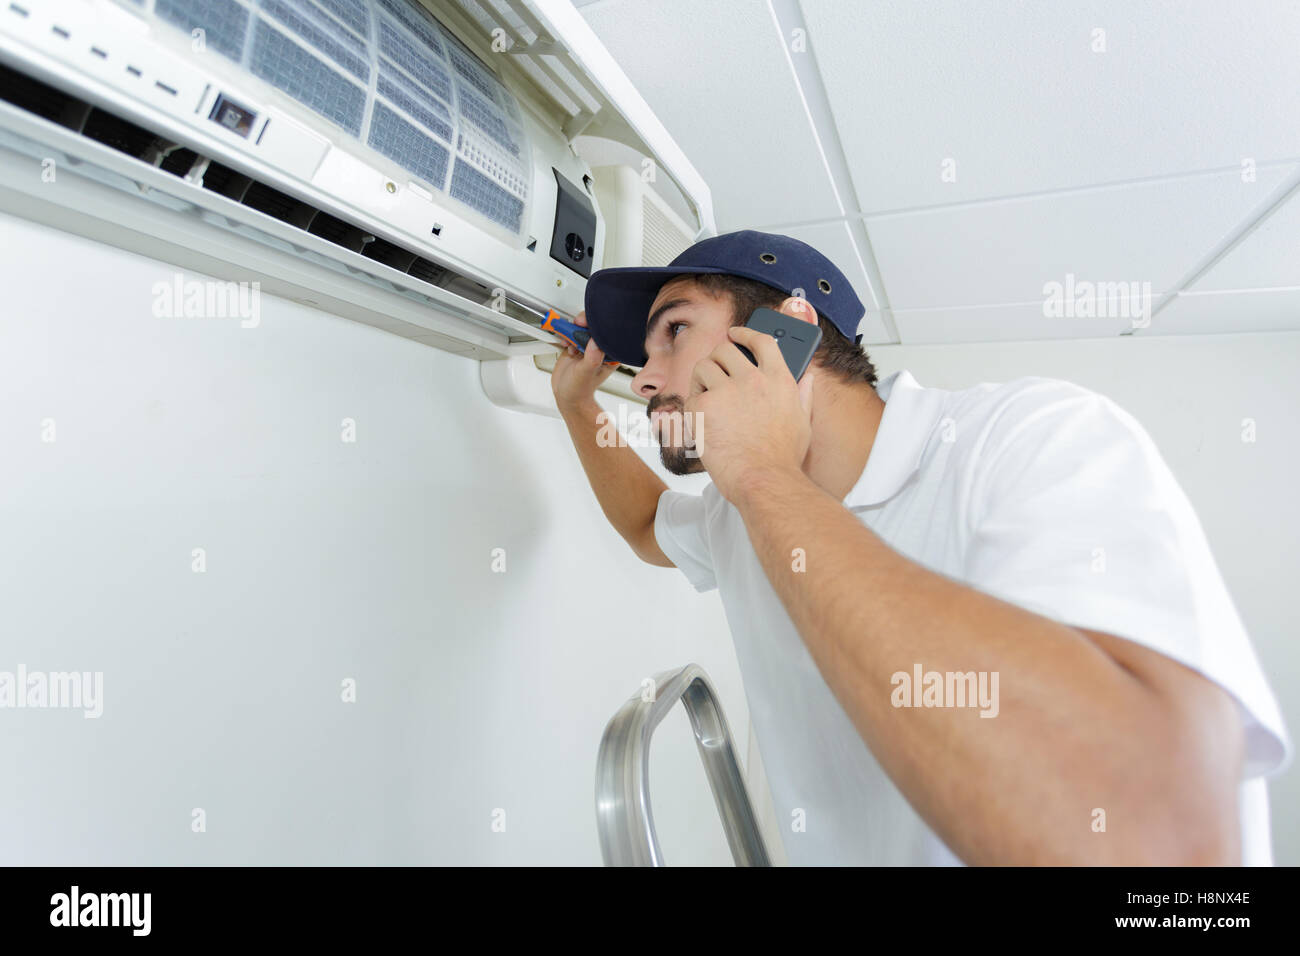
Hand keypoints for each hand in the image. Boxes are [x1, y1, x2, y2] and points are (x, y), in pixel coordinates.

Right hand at [550, 310, 616, 412]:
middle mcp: (600, 349)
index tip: (586, 324)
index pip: (608, 333)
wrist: (566, 395)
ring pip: (582, 328)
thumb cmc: (579, 389)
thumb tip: (595, 343)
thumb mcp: (585, 374)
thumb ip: (592, 358)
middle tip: (575, 326)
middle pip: (594, 327)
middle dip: (583, 324)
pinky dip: (566, 333)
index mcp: (610, 354)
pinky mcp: (576, 345)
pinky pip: (571, 332)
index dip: (598, 326)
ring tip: (568, 339)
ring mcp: (587, 346)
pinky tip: (565, 342)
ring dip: (573, 330)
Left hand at [684, 324, 813, 503]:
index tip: (736, 333)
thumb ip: (803, 396)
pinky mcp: (704, 406)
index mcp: (780, 380)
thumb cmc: (782, 460)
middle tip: (714, 370)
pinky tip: (700, 419)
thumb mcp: (803, 423)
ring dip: (701, 378)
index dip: (746, 332)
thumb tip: (807, 378)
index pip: (762, 341)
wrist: (764, 481)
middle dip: (717, 357)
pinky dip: (692, 405)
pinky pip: (691, 394)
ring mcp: (726, 391)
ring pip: (703, 366)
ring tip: (705, 396)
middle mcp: (754, 379)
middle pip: (726, 349)